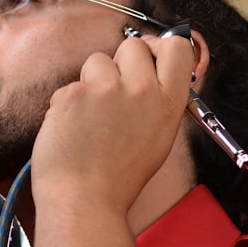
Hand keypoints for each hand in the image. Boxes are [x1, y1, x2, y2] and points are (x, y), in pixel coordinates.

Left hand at [30, 34, 193, 212]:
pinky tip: (73, 128)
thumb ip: (157, 99)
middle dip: (120, 64)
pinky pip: (72, 84)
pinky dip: (69, 102)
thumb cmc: (117, 177)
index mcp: (168, 104)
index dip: (160, 47)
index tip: (149, 59)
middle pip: (132, 46)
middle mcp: (142, 92)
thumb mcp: (157, 137)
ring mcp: (107, 90)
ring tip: (91, 118)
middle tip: (112, 95)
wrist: (83, 200)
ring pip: (97, 61)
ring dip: (92, 82)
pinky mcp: (75, 94)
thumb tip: (149, 64)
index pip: (177, 48)